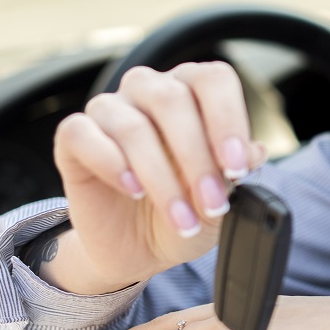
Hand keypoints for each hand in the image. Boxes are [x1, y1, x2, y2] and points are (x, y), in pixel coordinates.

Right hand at [46, 62, 266, 293]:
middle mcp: (150, 90)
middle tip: (212, 203)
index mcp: (193, 92)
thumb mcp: (220, 201)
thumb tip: (256, 151)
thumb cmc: (185, 212)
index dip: (228, 119)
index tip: (238, 167)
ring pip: (132, 126)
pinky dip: (111, 164)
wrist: (139, 249)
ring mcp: (110, 110)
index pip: (213, 80)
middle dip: (197, 157)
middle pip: (172, 99)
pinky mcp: (73, 137)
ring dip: (161, 178)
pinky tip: (133, 189)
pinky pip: (81, 132)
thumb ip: (237, 173)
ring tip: (181, 218)